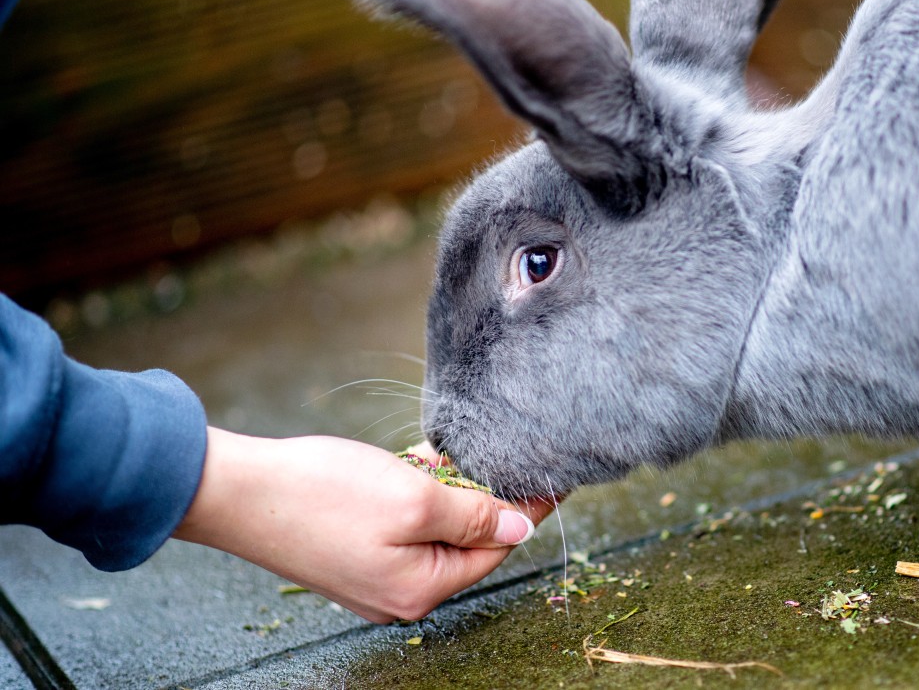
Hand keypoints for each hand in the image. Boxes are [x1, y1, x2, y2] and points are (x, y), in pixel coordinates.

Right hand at [173, 428, 554, 622]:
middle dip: (485, 496)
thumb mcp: (413, 497)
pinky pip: (404, 523)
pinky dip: (418, 491)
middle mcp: (399, 593)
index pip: (495, 549)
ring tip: (462, 450)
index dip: (525, 508)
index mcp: (420, 589)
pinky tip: (421, 459)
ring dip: (451, 488)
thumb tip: (519, 528)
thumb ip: (471, 516)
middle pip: (466, 542)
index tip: (555, 476)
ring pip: (435, 528)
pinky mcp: (352, 550)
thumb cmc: (323, 495)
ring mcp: (373, 575)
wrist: (239, 490)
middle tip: (508, 453)